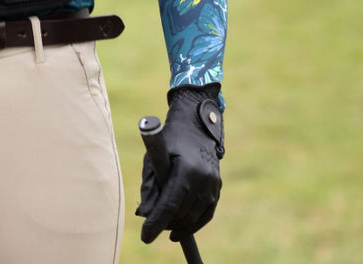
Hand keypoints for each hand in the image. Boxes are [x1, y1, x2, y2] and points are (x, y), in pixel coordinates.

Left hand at [136, 83, 224, 243]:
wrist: (196, 126)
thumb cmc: (169, 140)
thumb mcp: (153, 158)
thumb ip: (149, 187)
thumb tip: (145, 215)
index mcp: (186, 169)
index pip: (170, 204)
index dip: (157, 222)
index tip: (145, 237)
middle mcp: (203, 179)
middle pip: (181, 213)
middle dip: (164, 222)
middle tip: (151, 224)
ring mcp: (213, 185)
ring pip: (193, 217)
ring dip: (176, 224)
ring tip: (162, 222)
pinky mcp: (217, 188)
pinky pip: (205, 215)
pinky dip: (191, 225)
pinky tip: (177, 230)